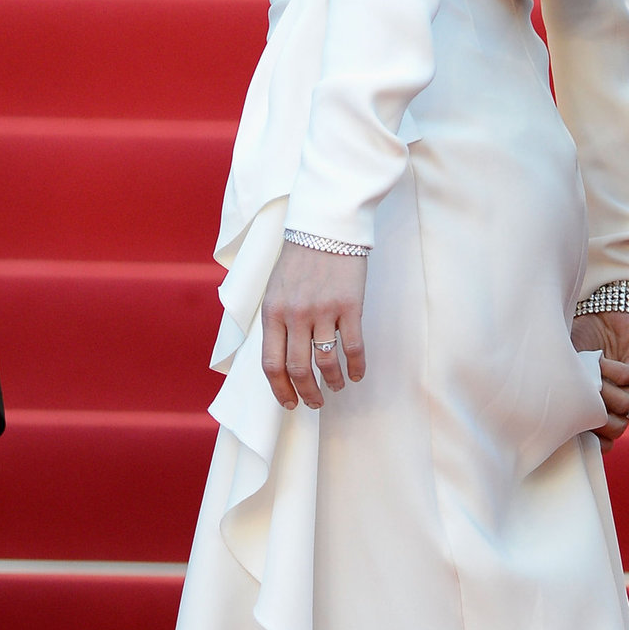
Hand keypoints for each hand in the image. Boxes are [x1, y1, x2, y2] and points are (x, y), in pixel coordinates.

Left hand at [262, 242, 366, 410]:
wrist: (326, 226)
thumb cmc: (300, 258)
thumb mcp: (275, 289)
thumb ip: (276, 321)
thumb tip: (280, 356)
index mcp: (272, 313)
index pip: (271, 363)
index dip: (280, 389)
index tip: (289, 402)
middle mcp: (295, 315)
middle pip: (298, 368)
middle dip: (307, 393)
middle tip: (315, 402)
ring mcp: (323, 311)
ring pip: (326, 361)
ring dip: (332, 381)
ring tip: (337, 387)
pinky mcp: (349, 306)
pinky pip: (352, 347)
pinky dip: (356, 366)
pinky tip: (357, 374)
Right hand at [572, 308, 628, 451]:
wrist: (597, 310)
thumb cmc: (575, 342)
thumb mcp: (561, 369)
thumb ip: (559, 391)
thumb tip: (540, 414)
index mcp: (606, 410)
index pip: (606, 442)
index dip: (591, 440)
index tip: (571, 428)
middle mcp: (624, 403)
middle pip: (616, 428)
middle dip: (595, 414)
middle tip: (577, 395)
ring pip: (626, 404)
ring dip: (604, 389)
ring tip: (587, 372)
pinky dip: (614, 370)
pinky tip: (598, 359)